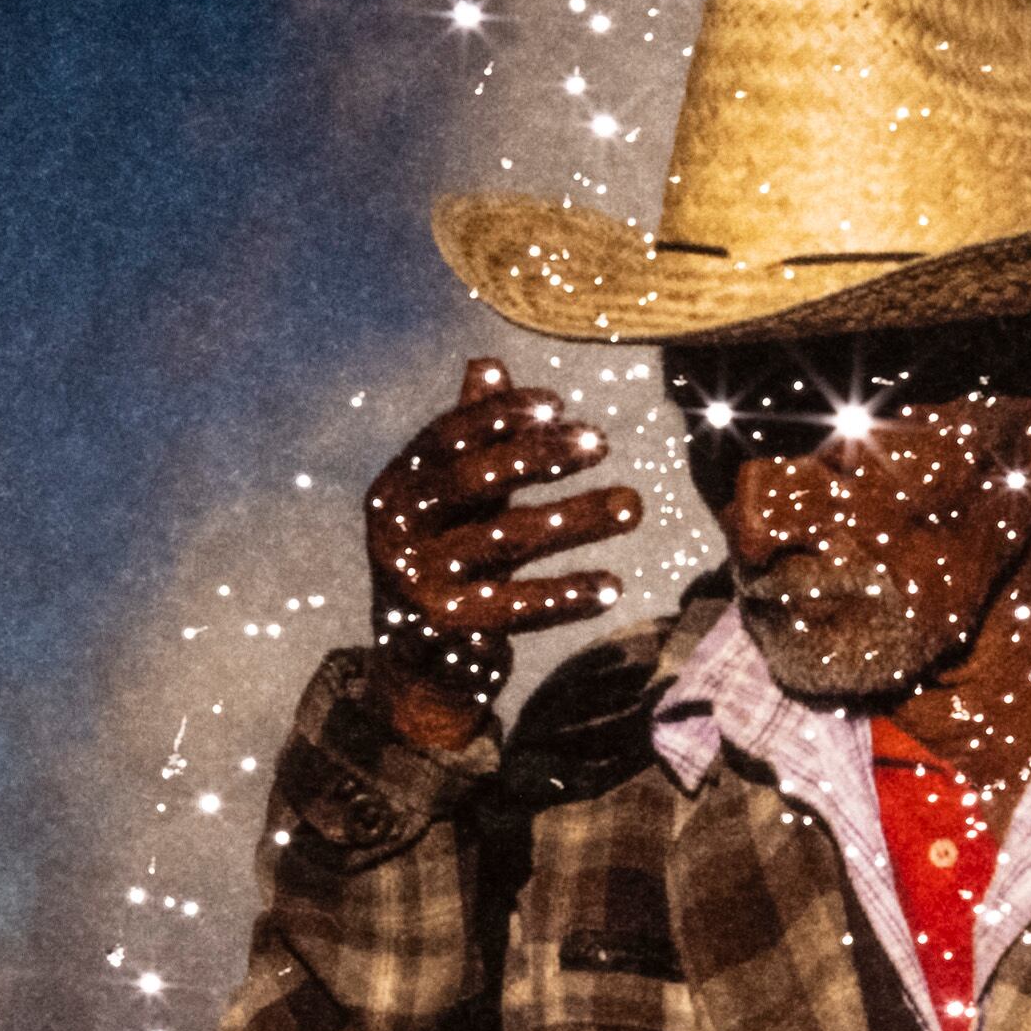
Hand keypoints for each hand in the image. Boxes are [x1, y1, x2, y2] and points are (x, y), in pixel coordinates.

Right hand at [362, 356, 644, 738]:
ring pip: (510, 539)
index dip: (502, 415)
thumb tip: (488, 363)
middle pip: (477, 479)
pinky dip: (568, 594)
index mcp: (396, 488)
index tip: (560, 405)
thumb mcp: (454, 500)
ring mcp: (418, 582)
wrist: (417, 667)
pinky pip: (519, 607)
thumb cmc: (444, 561)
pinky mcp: (448, 631)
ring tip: (634, 504)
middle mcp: (396, 532)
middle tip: (601, 443)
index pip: (449, 436)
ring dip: (578, 518)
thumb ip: (471, 437)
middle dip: (542, 455)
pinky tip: (612, 584)